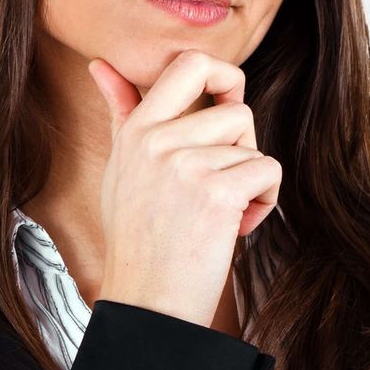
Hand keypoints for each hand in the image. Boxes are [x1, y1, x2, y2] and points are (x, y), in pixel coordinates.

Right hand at [87, 50, 281, 328]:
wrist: (147, 306)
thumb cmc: (137, 239)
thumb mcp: (121, 169)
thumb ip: (121, 113)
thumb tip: (101, 64)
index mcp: (137, 131)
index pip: (188, 63)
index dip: (223, 75)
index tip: (225, 105)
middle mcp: (157, 141)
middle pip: (237, 107)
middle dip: (244, 141)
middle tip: (226, 174)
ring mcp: (186, 166)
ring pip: (253, 146)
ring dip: (251, 181)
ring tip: (221, 214)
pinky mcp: (216, 194)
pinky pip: (268, 172)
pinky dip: (264, 202)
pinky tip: (236, 228)